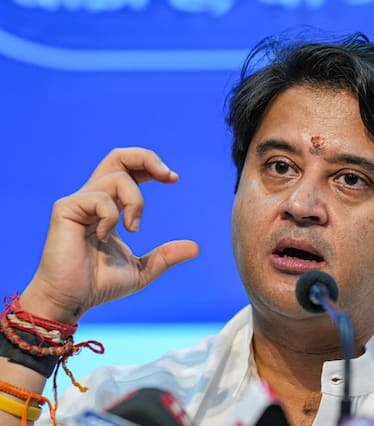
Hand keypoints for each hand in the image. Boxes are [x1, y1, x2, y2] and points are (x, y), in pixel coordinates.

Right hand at [19, 147, 199, 323]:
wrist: (72, 300)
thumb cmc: (100, 285)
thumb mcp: (142, 270)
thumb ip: (166, 256)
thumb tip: (195, 247)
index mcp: (111, 207)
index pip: (130, 171)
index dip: (152, 167)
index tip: (174, 179)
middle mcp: (94, 198)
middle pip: (118, 156)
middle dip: (147, 157)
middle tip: (168, 176)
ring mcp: (79, 202)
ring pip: (118, 177)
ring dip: (136, 201)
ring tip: (134, 228)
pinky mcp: (66, 209)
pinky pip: (100, 198)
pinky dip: (112, 216)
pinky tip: (105, 236)